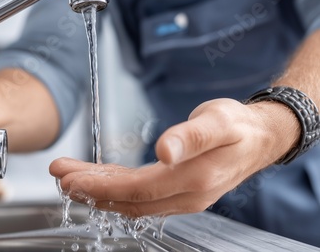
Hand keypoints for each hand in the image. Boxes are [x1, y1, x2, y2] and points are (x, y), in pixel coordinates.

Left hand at [50, 98, 299, 217]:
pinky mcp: (180, 191)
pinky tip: (101, 181)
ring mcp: (183, 196)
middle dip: (91, 189)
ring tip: (72, 177)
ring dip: (100, 190)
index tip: (70, 178)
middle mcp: (187, 195)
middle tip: (60, 176)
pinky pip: (142, 195)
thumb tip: (164, 151)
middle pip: (129, 199)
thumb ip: (192, 136)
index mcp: (194, 178)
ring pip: (133, 200)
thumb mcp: (218, 121)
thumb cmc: (239, 125)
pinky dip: (117, 189)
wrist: (260, 136)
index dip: (101, 186)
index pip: (137, 189)